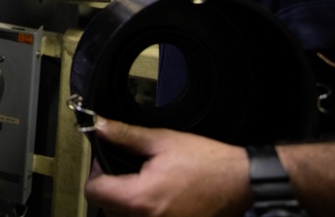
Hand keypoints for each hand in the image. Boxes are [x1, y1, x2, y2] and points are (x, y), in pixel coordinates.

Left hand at [83, 117, 251, 216]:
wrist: (240, 182)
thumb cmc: (207, 163)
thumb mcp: (162, 140)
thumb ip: (126, 135)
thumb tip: (100, 126)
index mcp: (140, 198)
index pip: (94, 191)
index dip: (95, 172)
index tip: (105, 161)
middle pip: (106, 207)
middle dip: (110, 186)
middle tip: (127, 168)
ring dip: (125, 201)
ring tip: (143, 182)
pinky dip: (144, 211)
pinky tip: (157, 196)